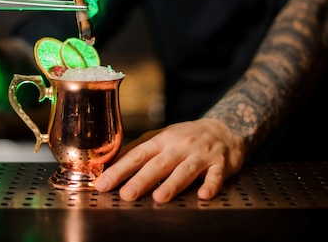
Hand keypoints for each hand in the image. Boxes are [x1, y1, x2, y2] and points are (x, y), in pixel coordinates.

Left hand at [94, 118, 245, 202]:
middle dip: (141, 179)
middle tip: (126, 194)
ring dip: (172, 184)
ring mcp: (201, 154)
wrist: (224, 128)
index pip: (137, 155)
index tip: (103, 183)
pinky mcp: (221, 163)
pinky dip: (211, 184)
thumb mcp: (161, 137)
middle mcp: (180, 146)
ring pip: (185, 170)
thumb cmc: (186, 137)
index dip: (119, 169)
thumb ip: (138, 149)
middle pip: (158, 164)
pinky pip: (216, 175)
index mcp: (162, 140)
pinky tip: (204, 195)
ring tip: (159, 197)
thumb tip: (109, 163)